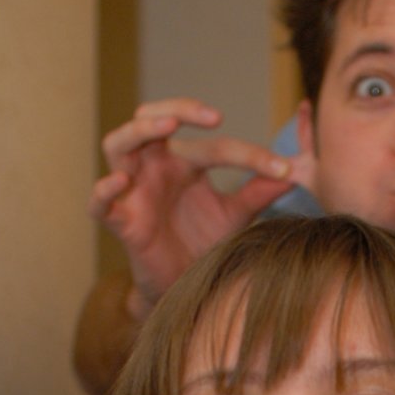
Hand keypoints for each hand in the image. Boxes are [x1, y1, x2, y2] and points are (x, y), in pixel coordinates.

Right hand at [91, 97, 298, 310]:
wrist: (182, 285)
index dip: (250, 155)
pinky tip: (120, 181)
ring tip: (165, 128)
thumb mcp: (235, 216)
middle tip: (212, 117)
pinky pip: (99, 202)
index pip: (216, 146)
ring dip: (139, 130)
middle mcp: (155, 167)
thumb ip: (259, 192)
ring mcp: (133, 190)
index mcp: (184, 161)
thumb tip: (296, 171)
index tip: (282, 169)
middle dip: (178, 108)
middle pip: (150, 116)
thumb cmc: (203, 242)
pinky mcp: (120, 222)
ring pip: (117, 143)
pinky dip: (104, 189)